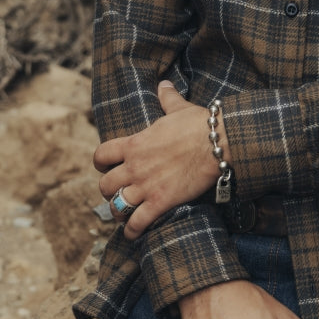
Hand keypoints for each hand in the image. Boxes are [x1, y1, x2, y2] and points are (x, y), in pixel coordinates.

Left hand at [95, 81, 218, 238]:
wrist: (217, 142)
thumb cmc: (198, 124)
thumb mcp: (179, 108)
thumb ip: (167, 98)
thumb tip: (164, 84)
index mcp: (134, 143)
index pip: (101, 155)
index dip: (101, 163)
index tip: (106, 167)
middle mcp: (134, 166)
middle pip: (105, 185)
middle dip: (109, 191)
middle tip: (118, 192)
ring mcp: (146, 186)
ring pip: (116, 206)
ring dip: (119, 212)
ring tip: (125, 214)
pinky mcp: (160, 201)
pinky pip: (137, 222)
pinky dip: (132, 231)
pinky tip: (133, 234)